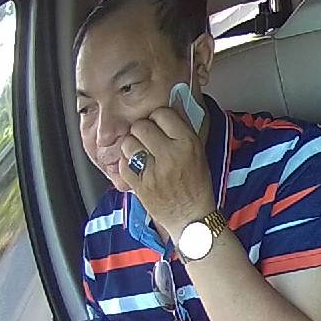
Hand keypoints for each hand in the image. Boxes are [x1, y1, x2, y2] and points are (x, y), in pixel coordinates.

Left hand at [118, 107, 215, 234]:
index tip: (160, 125)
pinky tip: (139, 171)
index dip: (159, 118)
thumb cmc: (197, 186)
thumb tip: (173, 102)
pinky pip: (122, 163)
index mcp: (188, 144)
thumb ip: (182, 131)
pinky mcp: (139, 184)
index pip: (163, 114)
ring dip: (132, 147)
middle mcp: (171, 155)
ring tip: (142, 156)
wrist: (192, 218)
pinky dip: (127, 166)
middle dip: (142, 131)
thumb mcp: (198, 155)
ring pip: (128, 143)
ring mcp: (153, 171)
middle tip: (148, 141)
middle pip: (141, 126)